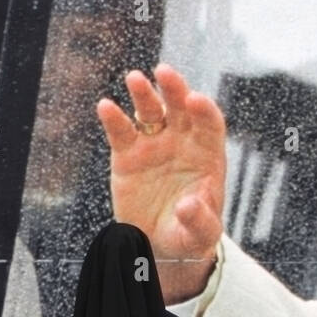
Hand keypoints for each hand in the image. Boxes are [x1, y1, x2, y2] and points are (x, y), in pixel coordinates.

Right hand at [97, 64, 226, 302]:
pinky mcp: (128, 154)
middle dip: (174, 88)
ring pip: (150, 111)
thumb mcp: (200, 235)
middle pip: (181, 107)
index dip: (204, 111)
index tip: (196, 101)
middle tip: (164, 72)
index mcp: (207, 155)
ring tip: (135, 79)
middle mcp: (182, 142)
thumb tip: (188, 205)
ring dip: (144, 93)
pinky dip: (113, 118)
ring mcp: (154, 144)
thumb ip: (199, 220)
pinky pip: (121, 131)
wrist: (160, 243)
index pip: (210, 125)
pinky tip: (106, 106)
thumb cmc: (189, 235)